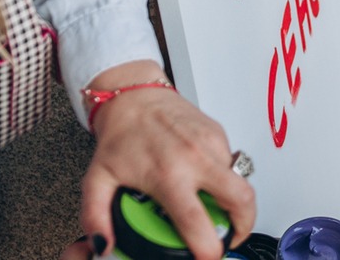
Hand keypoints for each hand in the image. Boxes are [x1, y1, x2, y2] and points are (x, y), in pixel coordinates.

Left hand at [79, 64, 254, 259]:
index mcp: (168, 175)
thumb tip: (103, 246)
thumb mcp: (97, 180)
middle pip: (241, 199)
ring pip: (241, 181)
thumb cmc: (121, 136)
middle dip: (244, 227)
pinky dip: (226, 179)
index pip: (197, 222)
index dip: (208, 248)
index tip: (207, 256)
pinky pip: (232, 164)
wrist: (135, 95)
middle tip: (232, 238)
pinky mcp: (220, 134)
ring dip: (235, 201)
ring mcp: (212, 144)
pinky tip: (206, 180)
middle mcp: (196, 159)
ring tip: (219, 211)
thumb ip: (95, 218)